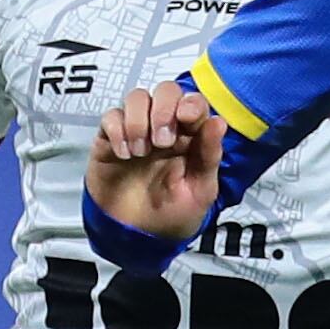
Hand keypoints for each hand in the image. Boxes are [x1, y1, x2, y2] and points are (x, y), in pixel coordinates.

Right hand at [88, 82, 224, 239]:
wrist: (139, 237)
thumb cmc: (173, 213)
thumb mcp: (201, 190)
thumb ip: (210, 156)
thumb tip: (219, 122)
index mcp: (191, 136)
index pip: (193, 102)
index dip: (190, 103)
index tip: (187, 118)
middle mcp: (165, 127)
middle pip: (165, 91)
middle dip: (164, 110)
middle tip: (162, 142)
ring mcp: (137, 131)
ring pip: (136, 97)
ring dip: (139, 119)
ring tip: (142, 151)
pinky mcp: (110, 141)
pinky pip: (110, 117)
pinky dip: (117, 131)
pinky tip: (124, 154)